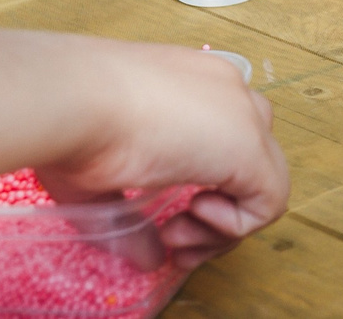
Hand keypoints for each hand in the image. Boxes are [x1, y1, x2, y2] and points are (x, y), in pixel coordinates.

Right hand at [42, 42, 289, 268]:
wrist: (71, 100)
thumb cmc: (71, 126)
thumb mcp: (102, 177)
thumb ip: (131, 219)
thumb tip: (151, 258)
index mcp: (191, 84)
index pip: (222, 136)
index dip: (202, 185)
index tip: (164, 216)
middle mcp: (224, 91)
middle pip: (249, 159)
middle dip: (217, 209)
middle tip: (171, 234)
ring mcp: (242, 115)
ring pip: (263, 182)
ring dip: (221, 225)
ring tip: (174, 231)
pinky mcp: (249, 146)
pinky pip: (271, 199)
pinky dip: (235, 225)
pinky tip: (193, 214)